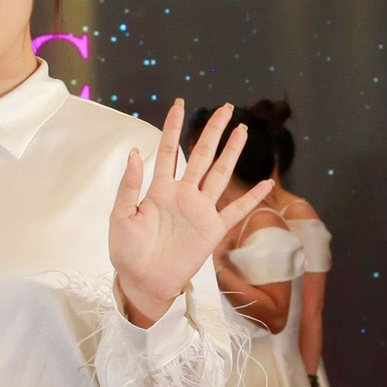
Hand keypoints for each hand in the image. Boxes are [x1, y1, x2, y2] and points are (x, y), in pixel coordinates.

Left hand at [109, 100, 268, 327]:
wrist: (143, 281)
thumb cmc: (127, 251)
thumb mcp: (121, 216)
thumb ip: (130, 185)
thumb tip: (136, 152)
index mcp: (159, 189)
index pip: (169, 150)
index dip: (173, 127)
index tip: (179, 104)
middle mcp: (183, 194)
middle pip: (201, 155)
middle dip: (212, 131)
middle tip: (225, 108)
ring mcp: (200, 210)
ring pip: (220, 174)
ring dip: (231, 153)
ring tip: (242, 131)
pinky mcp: (213, 229)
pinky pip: (236, 210)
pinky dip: (251, 198)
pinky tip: (265, 183)